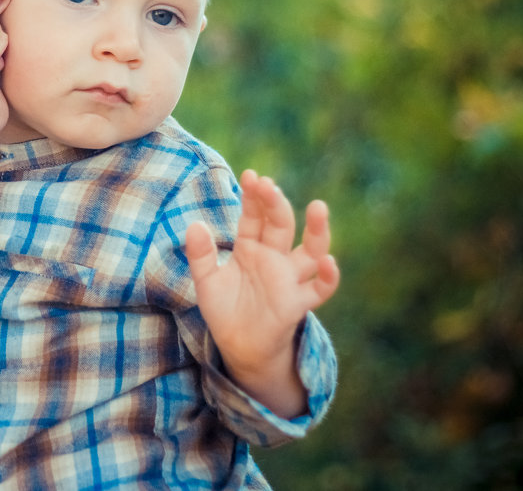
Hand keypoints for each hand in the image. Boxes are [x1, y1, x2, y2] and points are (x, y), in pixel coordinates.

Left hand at [185, 169, 339, 417]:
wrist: (238, 345)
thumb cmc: (225, 309)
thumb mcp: (206, 281)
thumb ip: (201, 255)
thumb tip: (194, 225)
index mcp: (250, 247)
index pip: (254, 216)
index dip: (254, 197)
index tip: (251, 176)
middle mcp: (273, 257)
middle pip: (280, 225)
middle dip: (275, 204)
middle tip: (269, 186)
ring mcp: (289, 279)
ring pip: (311, 250)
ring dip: (317, 230)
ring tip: (318, 207)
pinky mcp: (298, 302)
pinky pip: (320, 288)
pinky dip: (329, 277)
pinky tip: (328, 262)